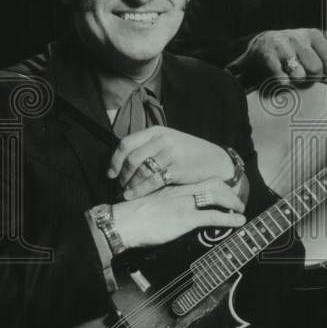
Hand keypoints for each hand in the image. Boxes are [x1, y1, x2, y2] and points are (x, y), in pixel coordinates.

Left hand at [108, 127, 233, 198]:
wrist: (215, 161)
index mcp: (156, 132)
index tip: (110, 173)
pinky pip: (152, 181)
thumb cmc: (189, 153)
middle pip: (131, 158)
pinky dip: (139, 190)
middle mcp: (162, 140)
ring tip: (125, 193)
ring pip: (140, 171)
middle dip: (122, 175)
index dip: (115, 160)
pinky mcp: (177, 169)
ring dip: (129, 184)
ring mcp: (170, 154)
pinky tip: (133, 195)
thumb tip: (123, 161)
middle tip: (120, 185)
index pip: (126, 143)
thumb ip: (149, 146)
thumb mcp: (169, 141)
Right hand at [112, 179, 245, 248]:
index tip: (225, 190)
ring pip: (217, 195)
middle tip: (237, 200)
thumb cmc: (131, 216)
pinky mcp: (185, 218)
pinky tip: (238, 222)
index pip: (200, 180)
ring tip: (241, 210)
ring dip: (233, 203)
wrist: (122, 222)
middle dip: (229, 191)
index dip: (216, 184)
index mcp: (173, 186)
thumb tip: (170, 212)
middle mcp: (181, 190)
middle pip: (213, 183)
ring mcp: (185, 203)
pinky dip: (230, 219)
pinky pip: (214, 216)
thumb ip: (164, 203)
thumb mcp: (151, 203)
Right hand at [234, 28, 326, 82]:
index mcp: (312, 35)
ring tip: (294, 76)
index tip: (324, 72)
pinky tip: (283, 79)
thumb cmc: (292, 48)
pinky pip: (281, 77)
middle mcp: (298, 38)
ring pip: (299, 74)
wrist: (261, 44)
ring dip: (298, 80)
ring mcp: (282, 47)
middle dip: (313, 77)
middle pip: (315, 68)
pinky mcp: (268, 57)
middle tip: (307, 76)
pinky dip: (284, 82)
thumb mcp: (312, 47)